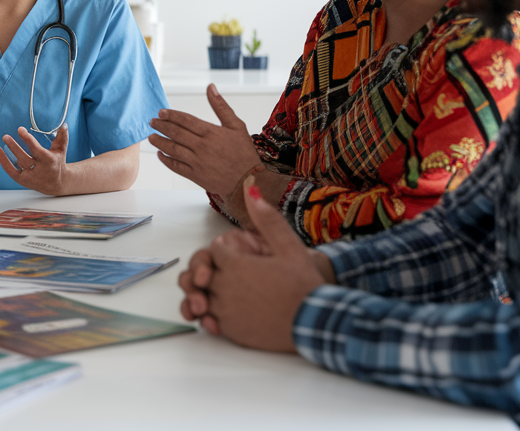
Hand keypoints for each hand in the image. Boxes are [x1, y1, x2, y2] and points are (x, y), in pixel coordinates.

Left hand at [0, 125, 68, 195]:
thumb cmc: (57, 163)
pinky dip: (3, 161)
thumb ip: (62, 137)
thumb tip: (63, 124)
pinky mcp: (23, 180)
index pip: (36, 150)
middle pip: (24, 158)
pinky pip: (11, 171)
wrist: (57, 184)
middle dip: (14, 147)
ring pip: (18, 163)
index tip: (20, 130)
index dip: (28, 140)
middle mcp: (39, 169)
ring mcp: (30, 176)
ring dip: (8, 152)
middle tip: (6, 136)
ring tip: (4, 139)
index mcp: (49, 161)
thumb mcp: (61, 150)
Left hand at [149, 84, 261, 196]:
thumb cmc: (244, 152)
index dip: (171, 115)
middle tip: (152, 122)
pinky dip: (165, 160)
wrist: (249, 180)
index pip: (185, 120)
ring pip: (172, 149)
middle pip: (176, 133)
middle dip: (161, 126)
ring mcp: (197, 162)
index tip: (161, 112)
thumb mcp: (236, 125)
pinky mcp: (195, 175)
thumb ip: (221, 106)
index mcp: (211, 132)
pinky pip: (176, 166)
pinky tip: (160, 154)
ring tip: (151, 137)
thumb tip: (210, 87)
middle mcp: (202, 146)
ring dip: (159, 142)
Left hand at [181, 179, 326, 351]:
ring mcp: (226, 312)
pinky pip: (211, 322)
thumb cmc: (304, 284)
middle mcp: (224, 288)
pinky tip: (233, 313)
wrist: (316, 323)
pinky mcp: (231, 332)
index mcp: (235, 264)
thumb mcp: (289, 246)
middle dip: (213, 271)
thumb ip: (267, 219)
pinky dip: (215, 317)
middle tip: (235, 275)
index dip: (225, 251)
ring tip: (232, 294)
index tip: (240, 256)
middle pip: (203, 274)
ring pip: (203, 299)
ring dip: (210, 295)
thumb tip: (251, 187)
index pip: (214, 251)